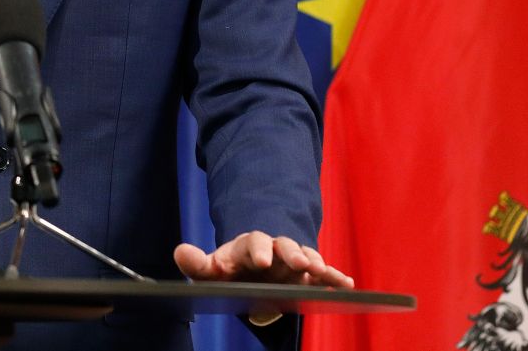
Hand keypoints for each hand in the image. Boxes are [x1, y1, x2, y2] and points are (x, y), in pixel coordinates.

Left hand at [174, 231, 352, 287]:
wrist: (250, 271)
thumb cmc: (230, 270)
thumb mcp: (211, 270)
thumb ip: (197, 263)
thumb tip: (180, 252)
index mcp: (248, 246)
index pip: (254, 242)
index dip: (259, 249)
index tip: (262, 260)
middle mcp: (273, 249)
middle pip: (284, 245)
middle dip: (292, 252)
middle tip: (300, 262)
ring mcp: (292, 260)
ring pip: (306, 256)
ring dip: (315, 262)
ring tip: (322, 272)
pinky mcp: (306, 274)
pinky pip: (323, 273)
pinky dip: (334, 278)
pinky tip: (346, 284)